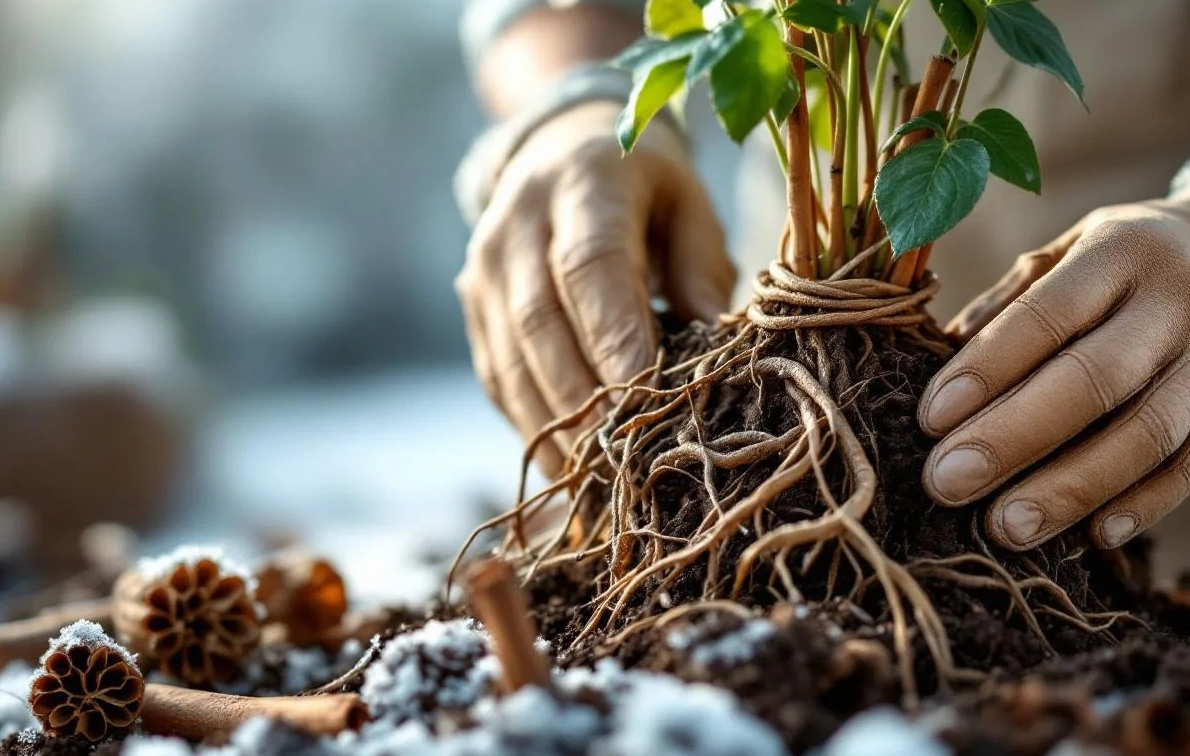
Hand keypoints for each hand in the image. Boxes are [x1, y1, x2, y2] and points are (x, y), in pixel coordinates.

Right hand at [457, 101, 733, 473]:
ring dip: (553, 427)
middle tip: (626, 460)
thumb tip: (716, 352)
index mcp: (582, 183)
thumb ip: (702, 272)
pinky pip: (497, 378)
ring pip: (510, 361)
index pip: (590, 268)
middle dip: (584, 399)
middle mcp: (517, 224)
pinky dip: (533, 426)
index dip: (615, 338)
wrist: (560, 151)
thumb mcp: (690, 208)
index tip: (648, 401)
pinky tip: (571, 467)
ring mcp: (483, 269)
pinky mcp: (473, 308)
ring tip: (599, 482)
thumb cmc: (646, 189)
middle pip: (541, 323)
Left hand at [919, 188, 1189, 550]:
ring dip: (1069, 489)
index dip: (987, 369)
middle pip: (1093, 380)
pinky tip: (1089, 535)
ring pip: (1145, 435)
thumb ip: (1006, 304)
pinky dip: (1141, 506)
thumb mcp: (1069, 253)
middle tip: (946, 483)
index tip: (930, 420)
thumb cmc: (1123, 268)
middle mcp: (1178, 303)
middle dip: (1013, 438)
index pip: (1047, 314)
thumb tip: (933, 363)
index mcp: (1121, 253)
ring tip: (1004, 527)